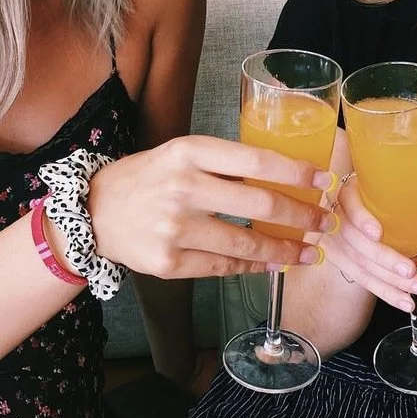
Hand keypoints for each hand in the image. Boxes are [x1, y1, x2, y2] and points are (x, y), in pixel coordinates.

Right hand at [88, 135, 335, 279]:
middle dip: (301, 215)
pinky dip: (252, 265)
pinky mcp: (169, 262)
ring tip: (307, 252)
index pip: (255, 159)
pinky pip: (224, 266)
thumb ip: (221, 163)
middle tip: (324, 221)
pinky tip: (270, 264)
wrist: (92, 213)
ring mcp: (175, 228)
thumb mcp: (178, 154)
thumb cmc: (145, 179)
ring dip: (284, 250)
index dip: (296, 172)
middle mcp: (182, 187)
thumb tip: (281, 177)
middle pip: (259, 202)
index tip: (324, 180)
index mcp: (188, 152)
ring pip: (246, 241)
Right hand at [324, 173, 416, 313]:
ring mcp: (336, 242)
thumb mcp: (393, 202)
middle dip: (386, 260)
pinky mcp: (340, 262)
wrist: (354, 213)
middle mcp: (338, 218)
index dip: (362, 219)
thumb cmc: (376, 204)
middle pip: (357, 242)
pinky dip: (386, 292)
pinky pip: (364, 280)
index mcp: (350, 194)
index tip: (377, 233)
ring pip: (361, 265)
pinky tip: (404, 301)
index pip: (350, 204)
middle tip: (410, 271)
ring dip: (391, 282)